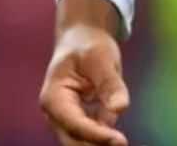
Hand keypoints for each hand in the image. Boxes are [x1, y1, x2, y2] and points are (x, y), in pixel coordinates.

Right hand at [41, 20, 131, 145]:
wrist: (82, 40)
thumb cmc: (89, 46)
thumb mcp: (102, 58)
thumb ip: (110, 84)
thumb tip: (120, 108)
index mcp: (54, 96)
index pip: (74, 123)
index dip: (96, 135)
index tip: (119, 141)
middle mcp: (54, 112)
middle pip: (72, 139)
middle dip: (95, 144)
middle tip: (122, 144)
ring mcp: (64, 118)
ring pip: (79, 140)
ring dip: (98, 143)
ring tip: (120, 142)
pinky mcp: (77, 119)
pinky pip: (89, 134)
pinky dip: (102, 137)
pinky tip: (117, 138)